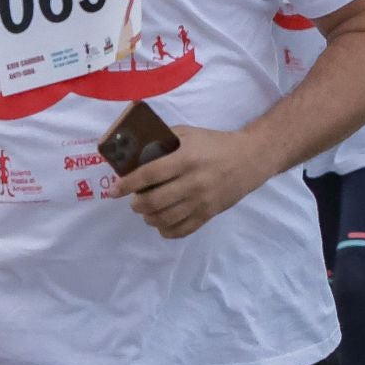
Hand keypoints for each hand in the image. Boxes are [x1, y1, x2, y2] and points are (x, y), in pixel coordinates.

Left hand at [108, 125, 267, 239]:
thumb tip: (134, 150)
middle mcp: (192, 182)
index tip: (113, 190)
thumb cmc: (214, 144)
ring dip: (149, 218)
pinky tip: (161, 224)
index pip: (149, 174)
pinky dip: (167, 231)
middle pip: (154, 202)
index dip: (127, 184)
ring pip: (166, 219)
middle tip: (134, 201)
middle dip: (137, 204)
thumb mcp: (188, 134)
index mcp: (185, 159)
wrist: (251, 158)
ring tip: (146, 212)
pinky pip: (183, 230)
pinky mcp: (210, 214)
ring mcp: (202, 201)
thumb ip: (163, 141)